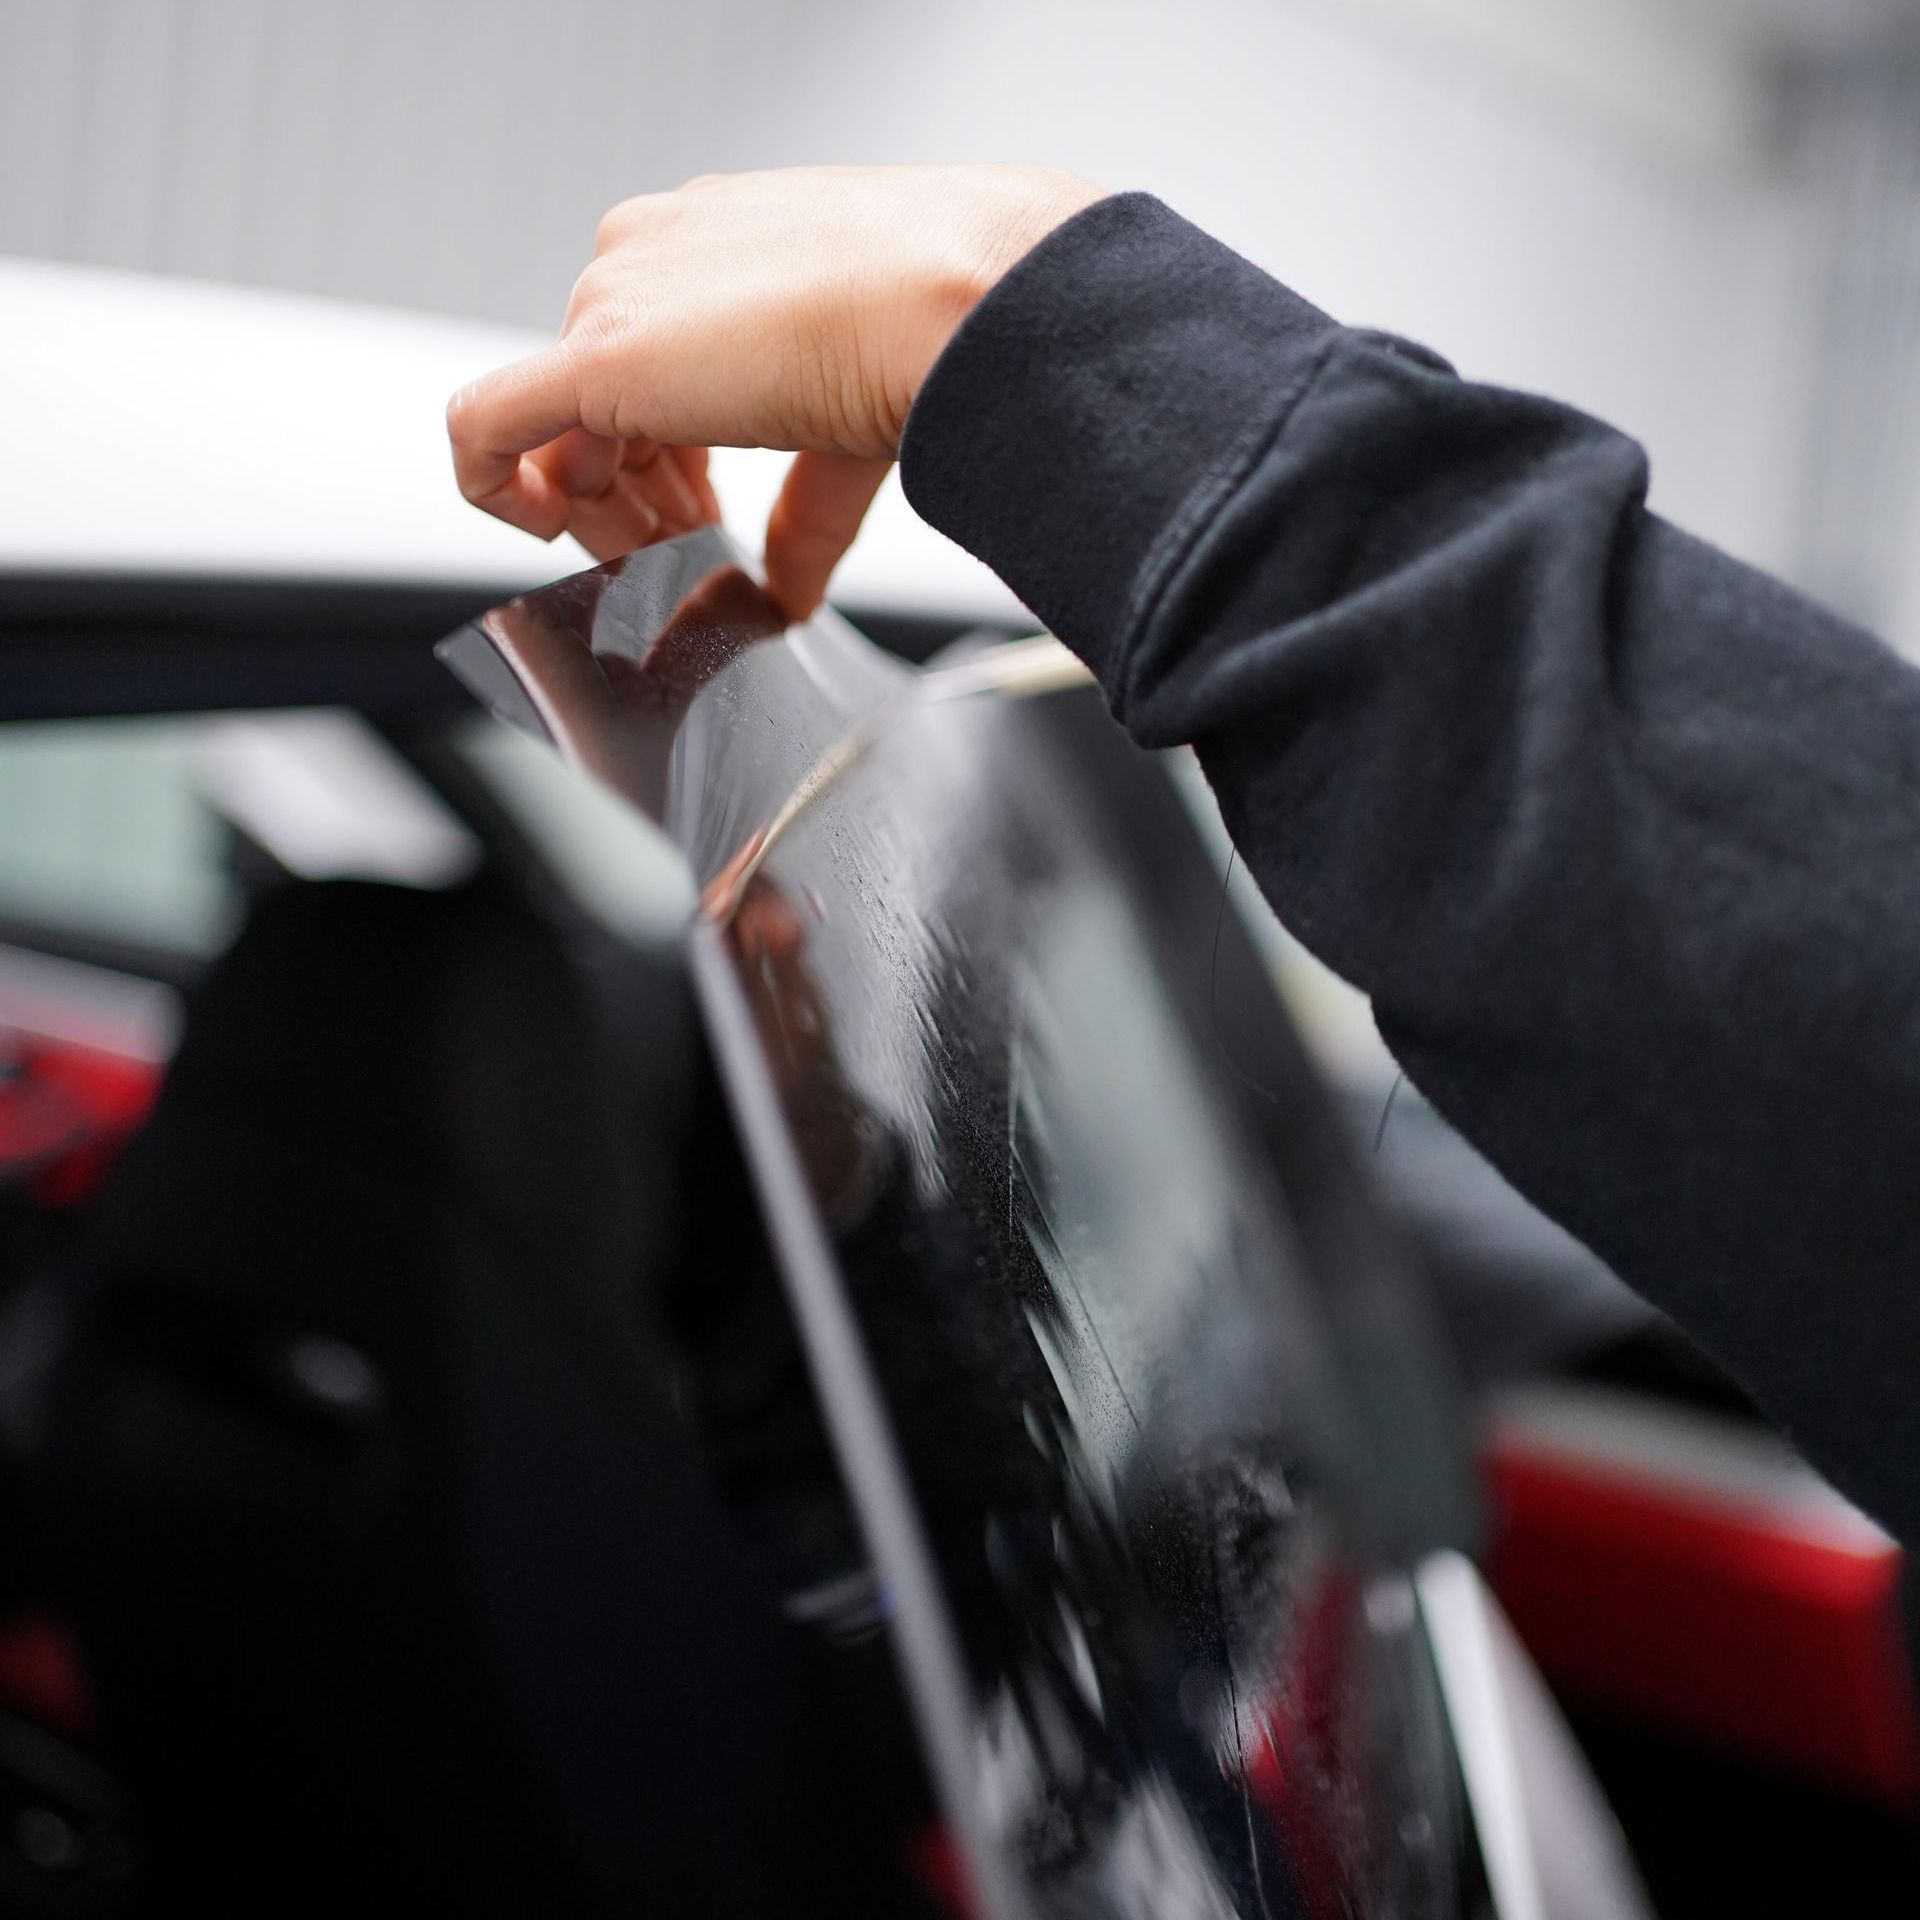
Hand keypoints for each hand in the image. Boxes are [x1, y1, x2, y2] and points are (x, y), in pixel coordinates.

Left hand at [447, 164, 1103, 615]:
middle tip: (685, 546)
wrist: (953, 304)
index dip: (660, 462)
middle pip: (589, 406)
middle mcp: (649, 261)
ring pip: (551, 430)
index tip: (703, 513)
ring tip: (667, 547)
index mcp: (708, 252)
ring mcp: (615, 298)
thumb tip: (789, 591)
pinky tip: (544, 532)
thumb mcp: (846, 435)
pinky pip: (486, 428)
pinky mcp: (593, 358)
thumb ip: (799, 514)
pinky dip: (493, 489)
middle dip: (632, 497)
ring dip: (600, 512)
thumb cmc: (932, 332)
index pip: (639, 369)